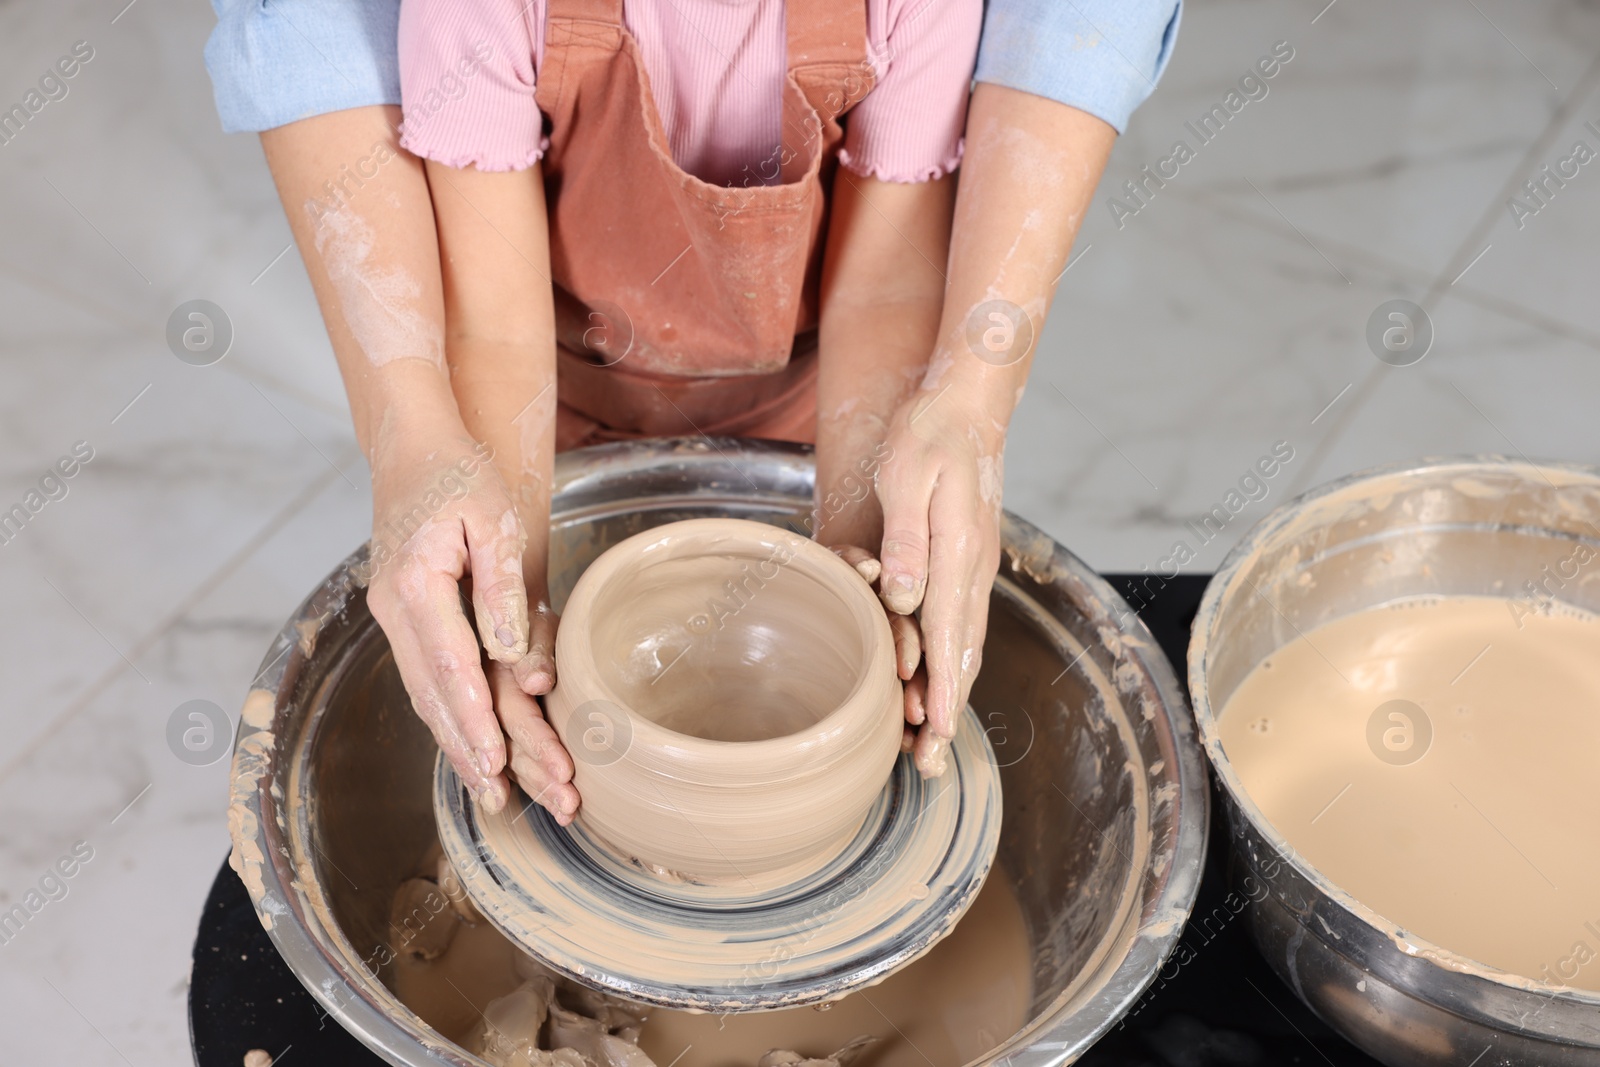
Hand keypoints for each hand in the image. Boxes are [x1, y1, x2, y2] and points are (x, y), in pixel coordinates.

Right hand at [363, 404, 577, 822]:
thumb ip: (499, 585)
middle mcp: (395, 609)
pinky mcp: (406, 618)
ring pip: (425, 694)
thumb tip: (508, 654)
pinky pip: (426, 678)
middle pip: (432, 694)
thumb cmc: (457, 473)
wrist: (412, 445)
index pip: (449, 665)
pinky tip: (470, 746)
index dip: (474, 718)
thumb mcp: (489, 517)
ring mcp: (394, 616)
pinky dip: (448, 716)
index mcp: (415, 583)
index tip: (498, 760)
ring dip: (457, 742)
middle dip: (467, 749)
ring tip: (492, 789)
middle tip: (500, 797)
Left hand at [873, 387, 1004, 775]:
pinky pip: (963, 623)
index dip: (942, 690)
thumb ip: (907, 540)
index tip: (936, 734)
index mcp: (957, 552)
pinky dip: (954, 662)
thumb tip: (904, 597)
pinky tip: (940, 681)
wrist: (968, 404)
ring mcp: (975, 565)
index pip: (949, 634)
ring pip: (966, 643)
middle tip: (931, 763)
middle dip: (948, 710)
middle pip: (963, 653)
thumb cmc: (928, 434)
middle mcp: (973, 567)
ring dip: (952, 693)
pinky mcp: (969, 558)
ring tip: (934, 740)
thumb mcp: (907, 477)